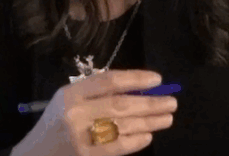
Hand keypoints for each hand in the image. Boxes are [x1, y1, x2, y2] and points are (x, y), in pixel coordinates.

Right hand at [12, 69, 176, 155]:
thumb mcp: (70, 98)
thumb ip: (98, 92)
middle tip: (172, 101)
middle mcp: (75, 114)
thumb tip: (141, 89)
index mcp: (71, 93)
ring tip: (167, 118)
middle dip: (150, 103)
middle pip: (120, 105)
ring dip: (149, 122)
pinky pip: (117, 148)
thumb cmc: (57, 121)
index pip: (108, 81)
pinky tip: (148, 136)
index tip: (157, 80)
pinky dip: (135, 141)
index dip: (135, 79)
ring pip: (123, 127)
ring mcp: (80, 138)